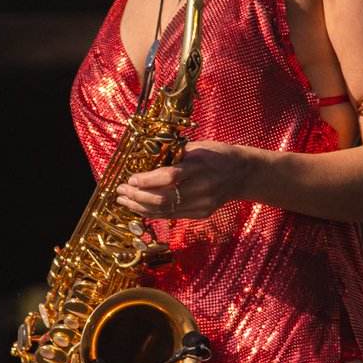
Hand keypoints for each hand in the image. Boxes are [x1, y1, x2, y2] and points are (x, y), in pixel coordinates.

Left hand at [117, 140, 245, 219]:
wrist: (242, 173)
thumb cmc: (216, 154)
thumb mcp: (197, 147)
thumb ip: (172, 154)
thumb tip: (142, 159)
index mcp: (200, 166)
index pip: (169, 176)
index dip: (147, 180)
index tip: (130, 179)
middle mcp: (202, 187)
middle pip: (164, 198)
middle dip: (137, 196)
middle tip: (120, 191)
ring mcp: (203, 203)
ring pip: (165, 211)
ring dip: (140, 207)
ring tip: (124, 200)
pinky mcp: (201, 213)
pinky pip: (172, 215)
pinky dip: (152, 212)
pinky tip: (139, 207)